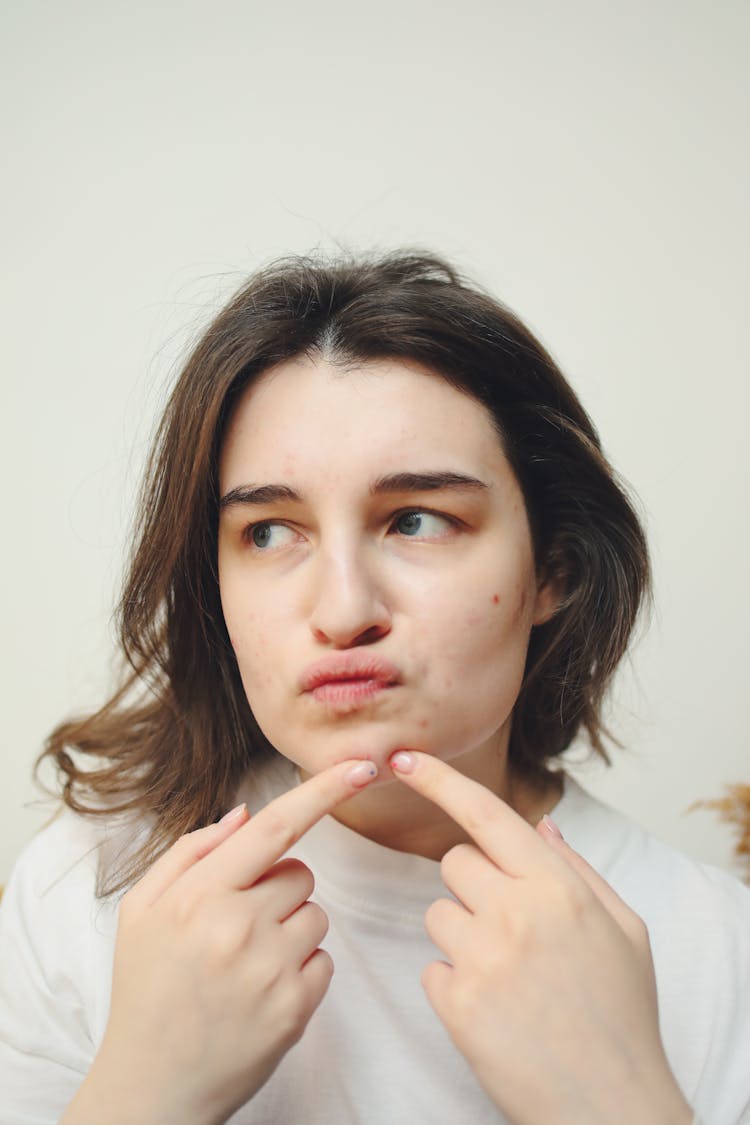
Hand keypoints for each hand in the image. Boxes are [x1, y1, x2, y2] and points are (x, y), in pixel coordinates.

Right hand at [62, 758, 377, 1124]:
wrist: (152, 1087)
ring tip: (246, 963)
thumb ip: (191, 853)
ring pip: (317, 916)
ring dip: (291, 930)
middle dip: (278, 889)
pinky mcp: (296, 1008)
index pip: (275, 827)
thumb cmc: (147, 989)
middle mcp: (239, 927)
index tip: (360, 765)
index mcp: (200, 895)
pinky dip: (300, 970)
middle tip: (237, 927)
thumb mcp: (142, 910)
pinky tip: (261, 991)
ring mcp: (271, 970)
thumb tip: (244, 814)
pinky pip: (323, 960)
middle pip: (300, 874)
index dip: (322, 791)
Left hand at [390, 751, 692, 1124]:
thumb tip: (541, 826)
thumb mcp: (625, 930)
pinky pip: (432, 967)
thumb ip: (578, 870)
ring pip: (438, 913)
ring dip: (462, 935)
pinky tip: (495, 1010)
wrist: (613, 1107)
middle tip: (510, 928)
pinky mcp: (456, 1003)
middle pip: (454, 863)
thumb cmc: (622, 1016)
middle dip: (473, 886)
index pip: (486, 813)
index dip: (440, 780)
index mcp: (558, 887)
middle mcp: (516, 912)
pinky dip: (455, 984)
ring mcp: (482, 958)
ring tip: (508, 977)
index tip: (403, 757)